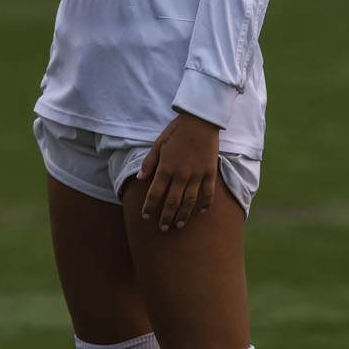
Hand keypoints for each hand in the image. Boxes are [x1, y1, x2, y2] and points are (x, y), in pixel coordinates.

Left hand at [138, 109, 220, 231]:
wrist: (200, 120)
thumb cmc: (176, 130)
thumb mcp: (158, 144)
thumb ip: (149, 162)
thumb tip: (139, 179)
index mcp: (166, 168)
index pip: (155, 193)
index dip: (149, 207)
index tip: (145, 217)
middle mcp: (181, 175)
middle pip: (172, 202)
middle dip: (165, 217)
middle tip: (163, 228)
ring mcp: (197, 175)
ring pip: (189, 201)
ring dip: (183, 215)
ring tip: (178, 225)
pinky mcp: (210, 172)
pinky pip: (208, 192)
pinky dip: (205, 204)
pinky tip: (201, 212)